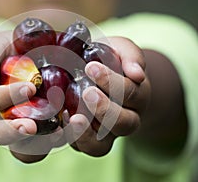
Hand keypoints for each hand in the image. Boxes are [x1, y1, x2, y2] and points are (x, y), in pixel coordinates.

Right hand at [0, 31, 64, 162]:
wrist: (19, 57)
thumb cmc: (4, 51)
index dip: (6, 97)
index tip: (29, 87)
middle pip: (0, 134)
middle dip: (14, 132)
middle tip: (31, 126)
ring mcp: (17, 127)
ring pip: (22, 147)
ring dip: (40, 142)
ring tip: (58, 132)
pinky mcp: (38, 131)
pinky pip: (44, 144)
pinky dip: (58, 139)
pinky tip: (72, 126)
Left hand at [65, 37, 150, 156]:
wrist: (95, 71)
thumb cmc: (108, 59)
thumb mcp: (121, 49)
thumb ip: (131, 57)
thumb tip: (137, 74)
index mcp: (136, 96)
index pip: (130, 93)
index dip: (112, 82)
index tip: (91, 67)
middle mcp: (125, 119)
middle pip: (123, 124)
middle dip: (105, 109)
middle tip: (87, 92)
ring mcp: (104, 134)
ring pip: (101, 146)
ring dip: (87, 134)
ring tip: (73, 117)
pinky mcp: (84, 139)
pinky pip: (80, 147)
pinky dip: (69, 138)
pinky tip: (60, 123)